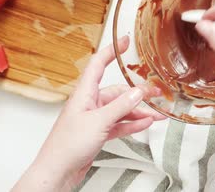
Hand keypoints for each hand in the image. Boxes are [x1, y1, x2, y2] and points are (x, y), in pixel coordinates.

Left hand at [13, 36, 165, 191]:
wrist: (57, 172)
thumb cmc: (66, 146)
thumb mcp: (99, 122)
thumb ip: (121, 106)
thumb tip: (139, 91)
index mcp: (84, 94)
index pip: (98, 64)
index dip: (111, 51)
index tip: (124, 41)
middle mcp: (89, 103)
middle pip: (117, 91)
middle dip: (137, 92)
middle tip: (156, 93)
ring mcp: (94, 119)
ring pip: (121, 109)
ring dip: (139, 111)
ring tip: (157, 113)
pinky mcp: (98, 133)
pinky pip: (119, 124)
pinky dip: (132, 123)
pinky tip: (145, 123)